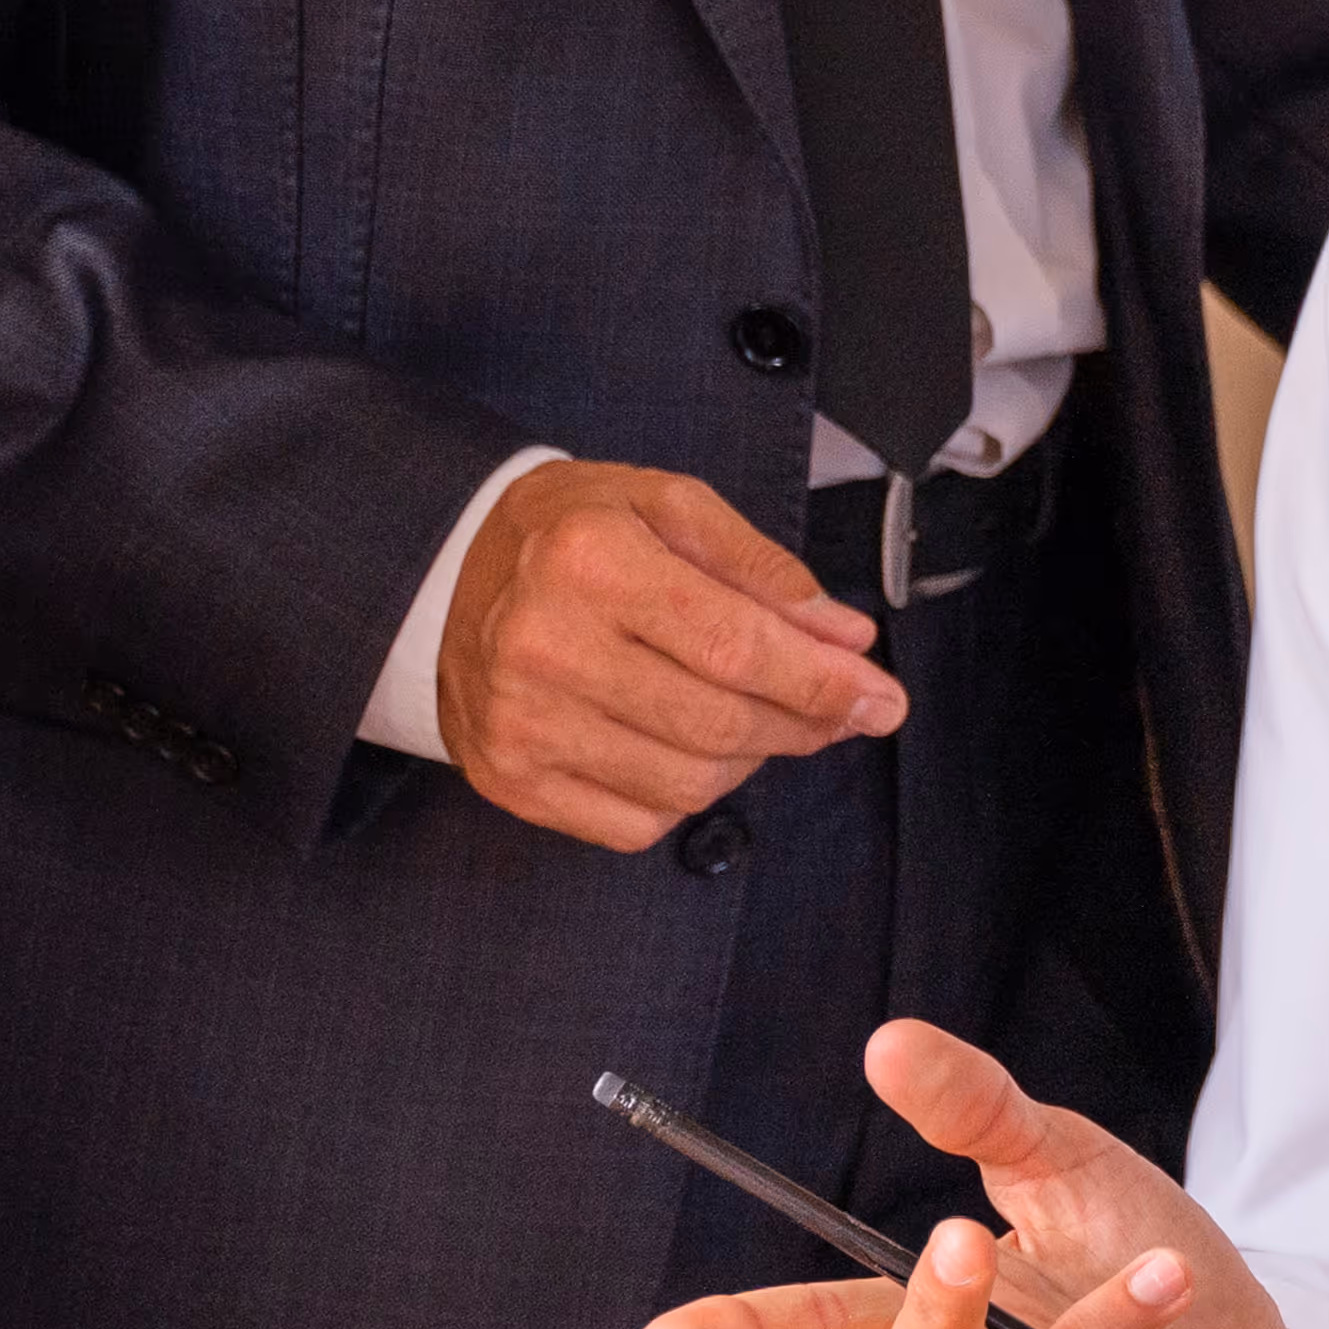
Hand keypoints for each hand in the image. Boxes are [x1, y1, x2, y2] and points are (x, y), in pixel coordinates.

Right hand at [437, 458, 904, 850]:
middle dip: (802, 724)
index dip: (821, 682)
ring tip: (754, 714)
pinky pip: (636, 824)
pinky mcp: (507, 781)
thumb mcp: (668, 505)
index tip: (882, 699)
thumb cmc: (577, 533)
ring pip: (687, 784)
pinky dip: (684, 794)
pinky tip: (682, 743)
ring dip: (749, 758)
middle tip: (842, 710)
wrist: (446, 574)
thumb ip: (763, 568)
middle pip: (718, 724)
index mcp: (589, 562)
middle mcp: (543, 647)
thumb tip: (844, 638)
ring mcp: (519, 724)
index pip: (735, 646)